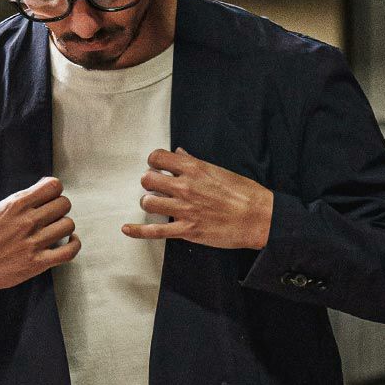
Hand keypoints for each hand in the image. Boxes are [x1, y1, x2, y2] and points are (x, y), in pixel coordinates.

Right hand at [0, 175, 78, 307]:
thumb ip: (19, 202)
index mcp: (15, 204)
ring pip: (68, 225)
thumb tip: (42, 190)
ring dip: (65, 227)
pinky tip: (69, 242)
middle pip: (63, 204)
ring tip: (56, 231)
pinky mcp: (37, 263)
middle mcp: (27, 221)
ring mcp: (33, 243)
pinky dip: (74, 245)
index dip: (55, 191)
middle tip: (52, 217)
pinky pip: (69, 251)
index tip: (50, 198)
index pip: (53, 186)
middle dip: (60, 209)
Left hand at [122, 148, 273, 250]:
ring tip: (157, 205)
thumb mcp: (219, 170)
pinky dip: (137, 231)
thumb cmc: (244, 193)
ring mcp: (183, 209)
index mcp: (193, 168)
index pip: (157, 158)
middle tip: (157, 188)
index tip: (158, 167)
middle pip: (148, 179)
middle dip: (149, 183)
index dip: (154, 162)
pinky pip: (154, 231)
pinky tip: (126, 229)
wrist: (258, 217)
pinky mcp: (185, 230)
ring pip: (148, 202)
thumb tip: (179, 154)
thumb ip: (194, 162)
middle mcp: (185, 186)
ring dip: (149, 203)